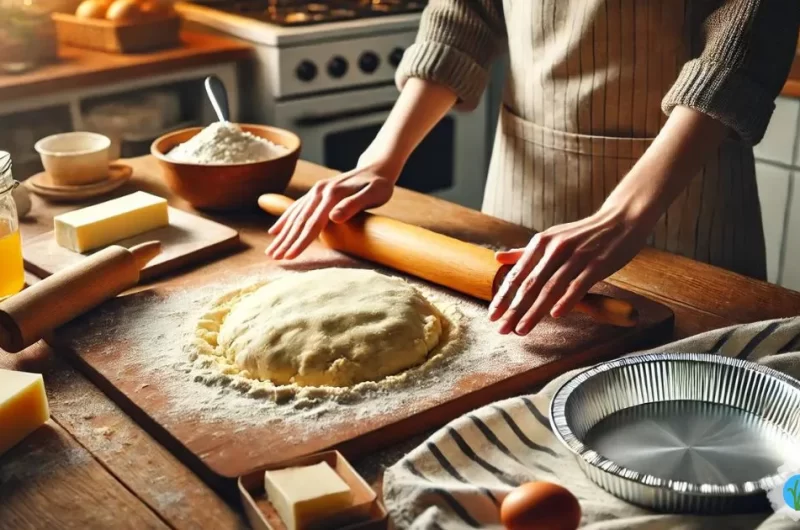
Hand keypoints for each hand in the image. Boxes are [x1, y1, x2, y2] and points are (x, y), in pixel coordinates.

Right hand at [266, 159, 398, 259]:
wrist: (377, 168)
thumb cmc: (379, 185)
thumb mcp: (373, 194)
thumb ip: (353, 205)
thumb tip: (334, 218)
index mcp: (332, 194)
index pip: (313, 223)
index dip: (301, 241)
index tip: (290, 256)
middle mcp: (320, 191)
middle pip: (300, 221)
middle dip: (286, 241)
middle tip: (274, 258)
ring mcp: (316, 191)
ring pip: (295, 216)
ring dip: (282, 234)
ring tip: (271, 250)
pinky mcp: (317, 193)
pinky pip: (296, 208)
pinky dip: (284, 220)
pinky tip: (274, 231)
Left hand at [488, 205, 654, 334]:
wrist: (620, 221)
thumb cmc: (582, 234)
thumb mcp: (551, 238)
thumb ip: (525, 252)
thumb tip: (498, 258)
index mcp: (541, 242)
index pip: (518, 274)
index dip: (504, 296)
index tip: (492, 315)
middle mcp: (555, 249)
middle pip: (531, 284)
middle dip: (514, 309)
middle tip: (501, 329)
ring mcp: (577, 257)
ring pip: (551, 288)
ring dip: (534, 311)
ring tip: (521, 329)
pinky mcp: (597, 264)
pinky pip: (579, 285)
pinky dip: (566, 300)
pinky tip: (555, 315)